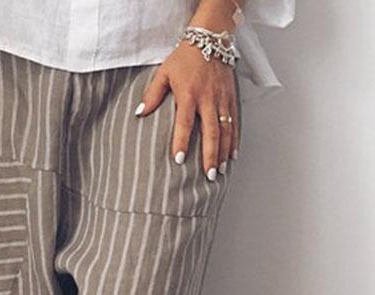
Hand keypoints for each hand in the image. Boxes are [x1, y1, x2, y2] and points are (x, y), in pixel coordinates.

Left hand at [135, 40, 239, 179]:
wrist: (210, 38)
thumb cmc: (185, 57)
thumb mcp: (164, 72)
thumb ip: (152, 95)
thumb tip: (139, 113)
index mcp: (189, 94)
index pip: (185, 123)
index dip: (181, 141)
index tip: (179, 160)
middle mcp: (208, 98)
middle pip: (211, 132)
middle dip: (210, 155)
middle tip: (208, 175)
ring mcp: (222, 99)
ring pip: (226, 130)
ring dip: (223, 152)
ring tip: (220, 171)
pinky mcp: (231, 98)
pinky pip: (234, 122)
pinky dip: (234, 140)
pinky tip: (232, 155)